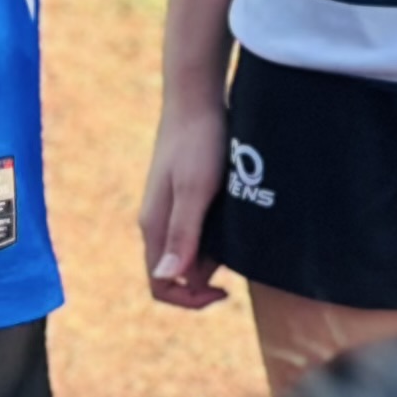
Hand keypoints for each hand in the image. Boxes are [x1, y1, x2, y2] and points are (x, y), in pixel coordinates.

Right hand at [136, 86, 232, 310]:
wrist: (196, 97)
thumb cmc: (197, 142)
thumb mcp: (195, 191)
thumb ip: (182, 234)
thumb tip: (168, 277)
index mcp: (154, 226)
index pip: (160, 285)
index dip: (190, 299)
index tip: (225, 291)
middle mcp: (158, 222)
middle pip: (177, 272)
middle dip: (208, 278)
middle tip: (241, 258)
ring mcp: (169, 208)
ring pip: (189, 252)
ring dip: (216, 255)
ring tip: (242, 234)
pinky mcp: (184, 195)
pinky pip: (197, 231)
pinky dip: (218, 236)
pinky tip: (237, 218)